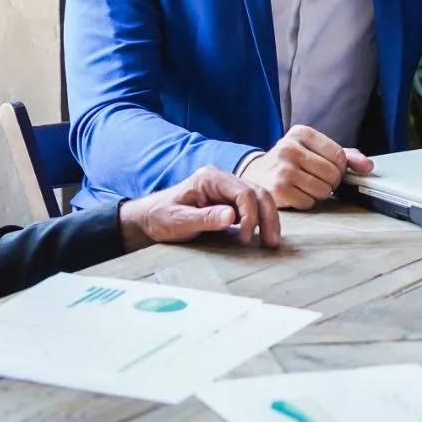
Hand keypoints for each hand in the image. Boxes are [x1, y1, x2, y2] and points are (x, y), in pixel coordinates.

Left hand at [121, 167, 281, 249]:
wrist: (149, 219)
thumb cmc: (160, 218)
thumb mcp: (178, 221)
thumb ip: (204, 218)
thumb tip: (232, 216)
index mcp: (209, 178)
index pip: (242, 191)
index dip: (250, 215)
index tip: (246, 238)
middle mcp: (222, 180)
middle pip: (257, 192)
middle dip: (267, 217)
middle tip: (270, 243)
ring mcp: (227, 190)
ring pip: (260, 199)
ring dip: (268, 219)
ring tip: (271, 243)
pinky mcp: (230, 202)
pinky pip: (253, 208)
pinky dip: (262, 221)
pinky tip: (264, 236)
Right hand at [238, 124, 372, 210]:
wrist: (254, 174)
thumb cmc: (291, 162)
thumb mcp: (314, 151)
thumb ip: (345, 156)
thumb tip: (368, 167)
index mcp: (301, 133)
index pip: (339, 155)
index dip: (340, 168)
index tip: (329, 169)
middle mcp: (289, 148)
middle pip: (333, 174)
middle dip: (330, 183)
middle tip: (316, 180)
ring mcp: (282, 169)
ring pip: (323, 191)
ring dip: (319, 194)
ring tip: (305, 186)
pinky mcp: (277, 189)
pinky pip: (308, 203)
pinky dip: (306, 202)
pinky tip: (295, 194)